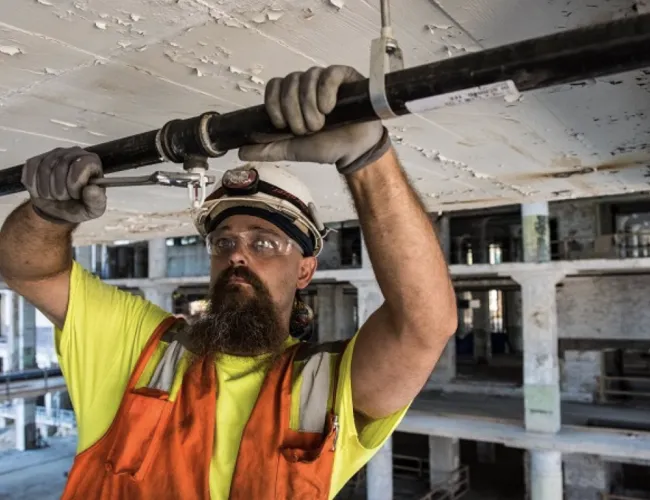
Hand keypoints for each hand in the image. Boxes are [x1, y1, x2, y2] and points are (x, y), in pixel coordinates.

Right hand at [21, 146, 106, 223]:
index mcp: (91, 162)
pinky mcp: (37, 160)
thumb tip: (92, 189)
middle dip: (59, 189)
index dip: (74, 183)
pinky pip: (30, 169)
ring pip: (44, 168)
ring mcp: (54, 154)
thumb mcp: (93, 209)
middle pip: (60, 166)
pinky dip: (33, 185)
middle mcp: (74, 153)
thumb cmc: (78, 206)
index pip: (80, 164)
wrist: (58, 210)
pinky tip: (41, 191)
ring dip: (46, 190)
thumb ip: (96, 200)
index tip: (74, 195)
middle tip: (63, 198)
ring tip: (54, 196)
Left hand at [239, 65, 390, 174]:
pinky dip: (325, 92)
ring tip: (321, 123)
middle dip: (294, 111)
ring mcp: (325, 80)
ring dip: (310, 106)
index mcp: (293, 98)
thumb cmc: (328, 146)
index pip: (274, 86)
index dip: (273, 103)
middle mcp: (307, 85)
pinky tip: (329, 108)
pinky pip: (328, 74)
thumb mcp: (293, 150)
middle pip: (289, 83)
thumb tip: (241, 151)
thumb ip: (269, 149)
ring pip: (307, 78)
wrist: (354, 152)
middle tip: (306, 130)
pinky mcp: (345, 76)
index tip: (281, 124)